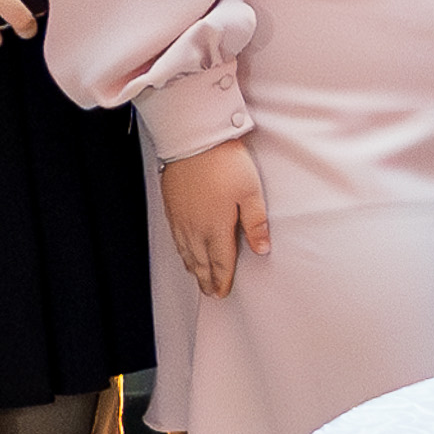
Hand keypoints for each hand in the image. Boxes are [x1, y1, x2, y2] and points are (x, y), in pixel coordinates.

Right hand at [164, 139, 270, 302]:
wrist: (193, 139)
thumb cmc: (224, 162)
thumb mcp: (251, 192)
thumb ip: (256, 223)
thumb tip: (262, 249)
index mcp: (216, 228)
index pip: (220, 262)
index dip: (223, 279)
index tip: (223, 292)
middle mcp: (195, 228)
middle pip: (200, 262)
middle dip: (206, 279)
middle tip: (211, 293)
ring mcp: (181, 219)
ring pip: (186, 252)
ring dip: (193, 268)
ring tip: (199, 279)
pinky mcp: (172, 207)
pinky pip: (176, 239)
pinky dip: (181, 252)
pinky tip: (184, 253)